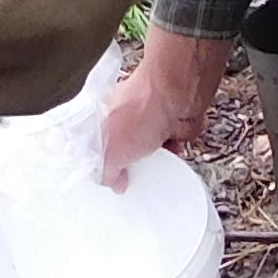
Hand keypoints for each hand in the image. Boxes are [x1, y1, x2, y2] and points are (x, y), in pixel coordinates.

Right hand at [97, 24, 232, 186]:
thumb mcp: (111, 152)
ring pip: (152, 151)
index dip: (104, 164)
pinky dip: (175, 154)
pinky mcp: (176, 123)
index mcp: (106, 119)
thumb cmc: (142, 109)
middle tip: (134, 179)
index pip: (100, 146)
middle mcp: (128, 117)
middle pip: (127, 149)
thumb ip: (107, 171)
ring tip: (155, 166)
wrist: (177, 94)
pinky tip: (173, 157)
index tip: (111, 181)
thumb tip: (111, 183)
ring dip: (156, 161)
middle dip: (132, 165)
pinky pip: (174, 147)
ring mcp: (153, 119)